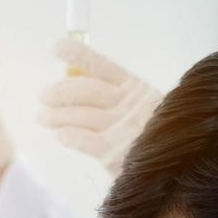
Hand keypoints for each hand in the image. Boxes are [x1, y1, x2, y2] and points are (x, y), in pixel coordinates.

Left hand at [38, 39, 162, 175]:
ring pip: (84, 115)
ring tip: (43, 118)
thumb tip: (70, 82)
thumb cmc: (151, 142)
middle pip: (90, 91)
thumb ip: (105, 99)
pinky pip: (87, 141)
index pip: (103, 67)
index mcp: (136, 89)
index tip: (57, 47)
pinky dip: (71, 136)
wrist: (173, 171)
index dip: (80, 55)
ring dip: (59, 116)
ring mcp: (125, 128)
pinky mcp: (117, 153)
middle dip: (63, 92)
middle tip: (44, 96)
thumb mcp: (133, 113)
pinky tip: (60, 136)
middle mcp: (131, 105)